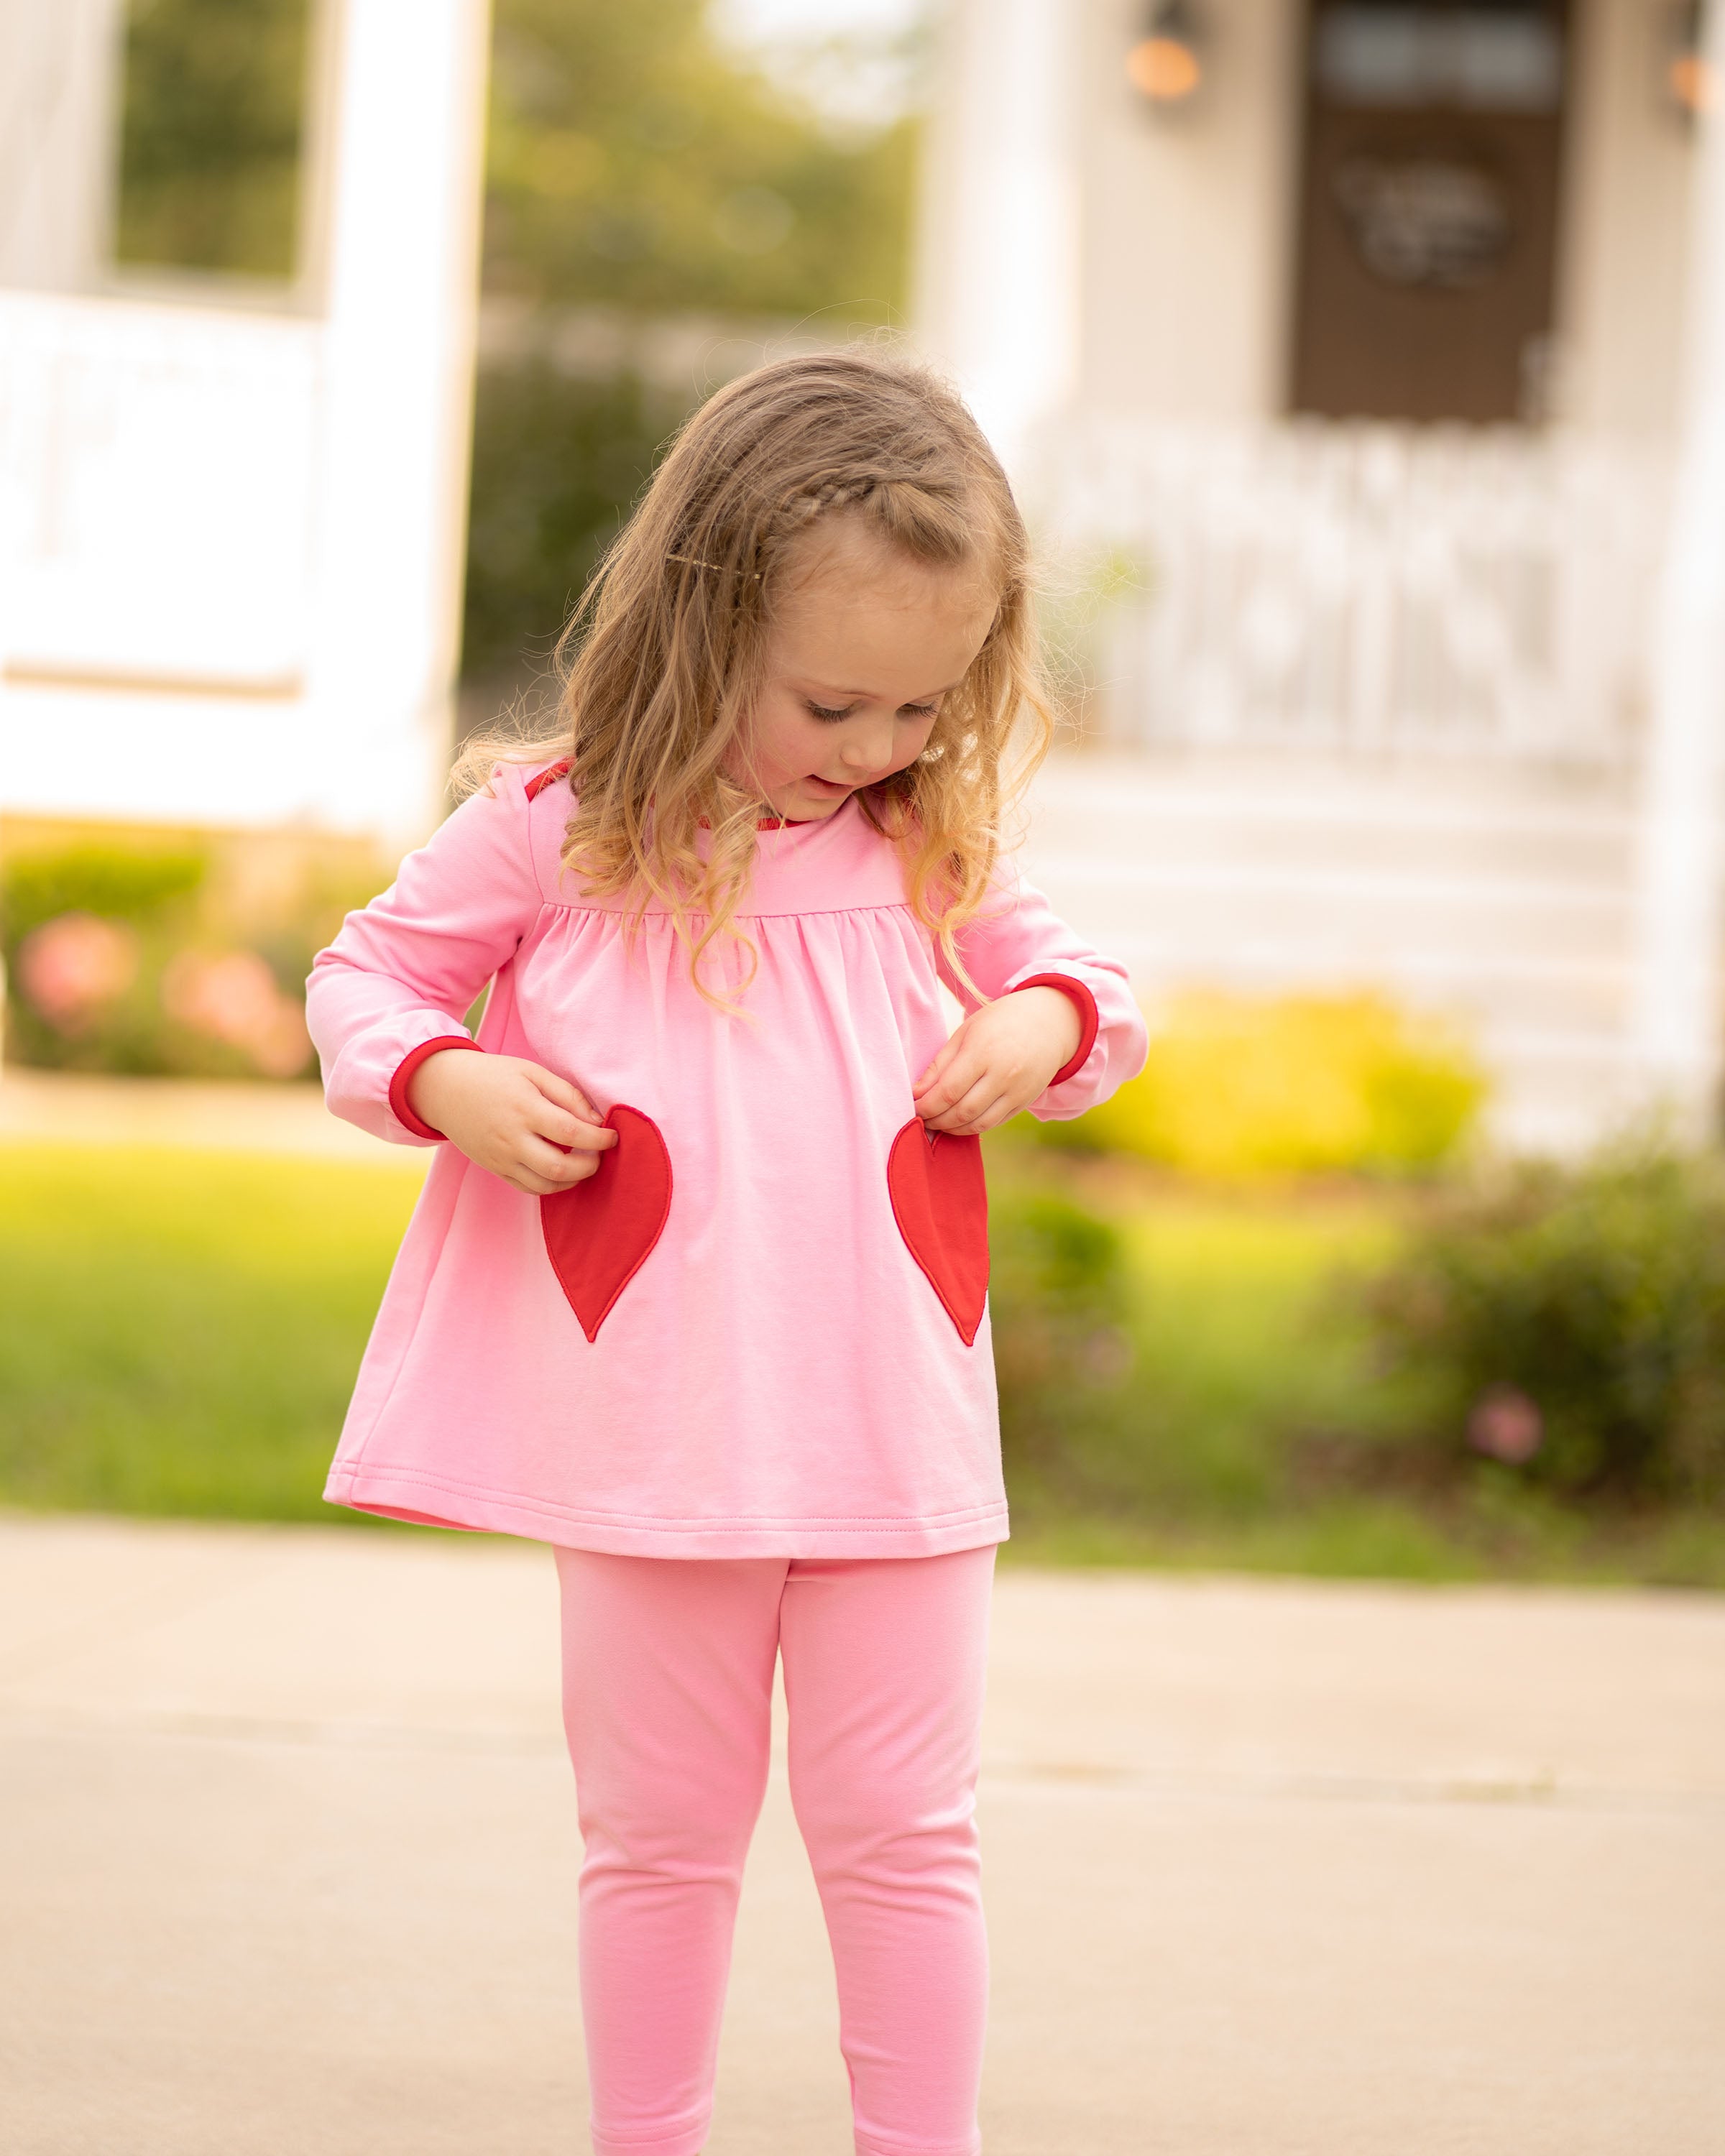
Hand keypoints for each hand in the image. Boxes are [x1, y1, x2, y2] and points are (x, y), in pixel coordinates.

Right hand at [408, 1050, 616, 1196]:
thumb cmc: (494, 1076)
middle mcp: (512, 1139)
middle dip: (590, 1165)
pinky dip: (551, 1186)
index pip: (571, 1132)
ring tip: (583, 1164)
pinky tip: (561, 1171)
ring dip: (573, 1180)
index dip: (599, 1139)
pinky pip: (528, 1188)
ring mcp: (501, 1158)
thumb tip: (597, 1119)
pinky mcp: (494, 1169)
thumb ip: (567, 1094)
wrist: (445, 1090)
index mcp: (525, 1109)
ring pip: (545, 1186)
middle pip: (560, 1168)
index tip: (612, 1136)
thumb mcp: (532, 1072)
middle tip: (600, 1154)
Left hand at [912, 987, 1081, 1136]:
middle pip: (960, 1112)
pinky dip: (972, 1127)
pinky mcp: (1025, 1102)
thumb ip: (940, 1064)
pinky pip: (993, 1123)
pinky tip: (959, 1121)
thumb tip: (917, 1094)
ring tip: (938, 1122)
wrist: (1048, 1023)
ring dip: (952, 1129)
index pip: (947, 1091)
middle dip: (935, 1120)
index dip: (926, 1106)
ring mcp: (1017, 1091)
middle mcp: (1002, 1074)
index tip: (912, 1107)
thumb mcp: (965, 1033)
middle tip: (921, 1119)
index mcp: (982, 1051)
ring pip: (977, 1124)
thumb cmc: (998, 1023)